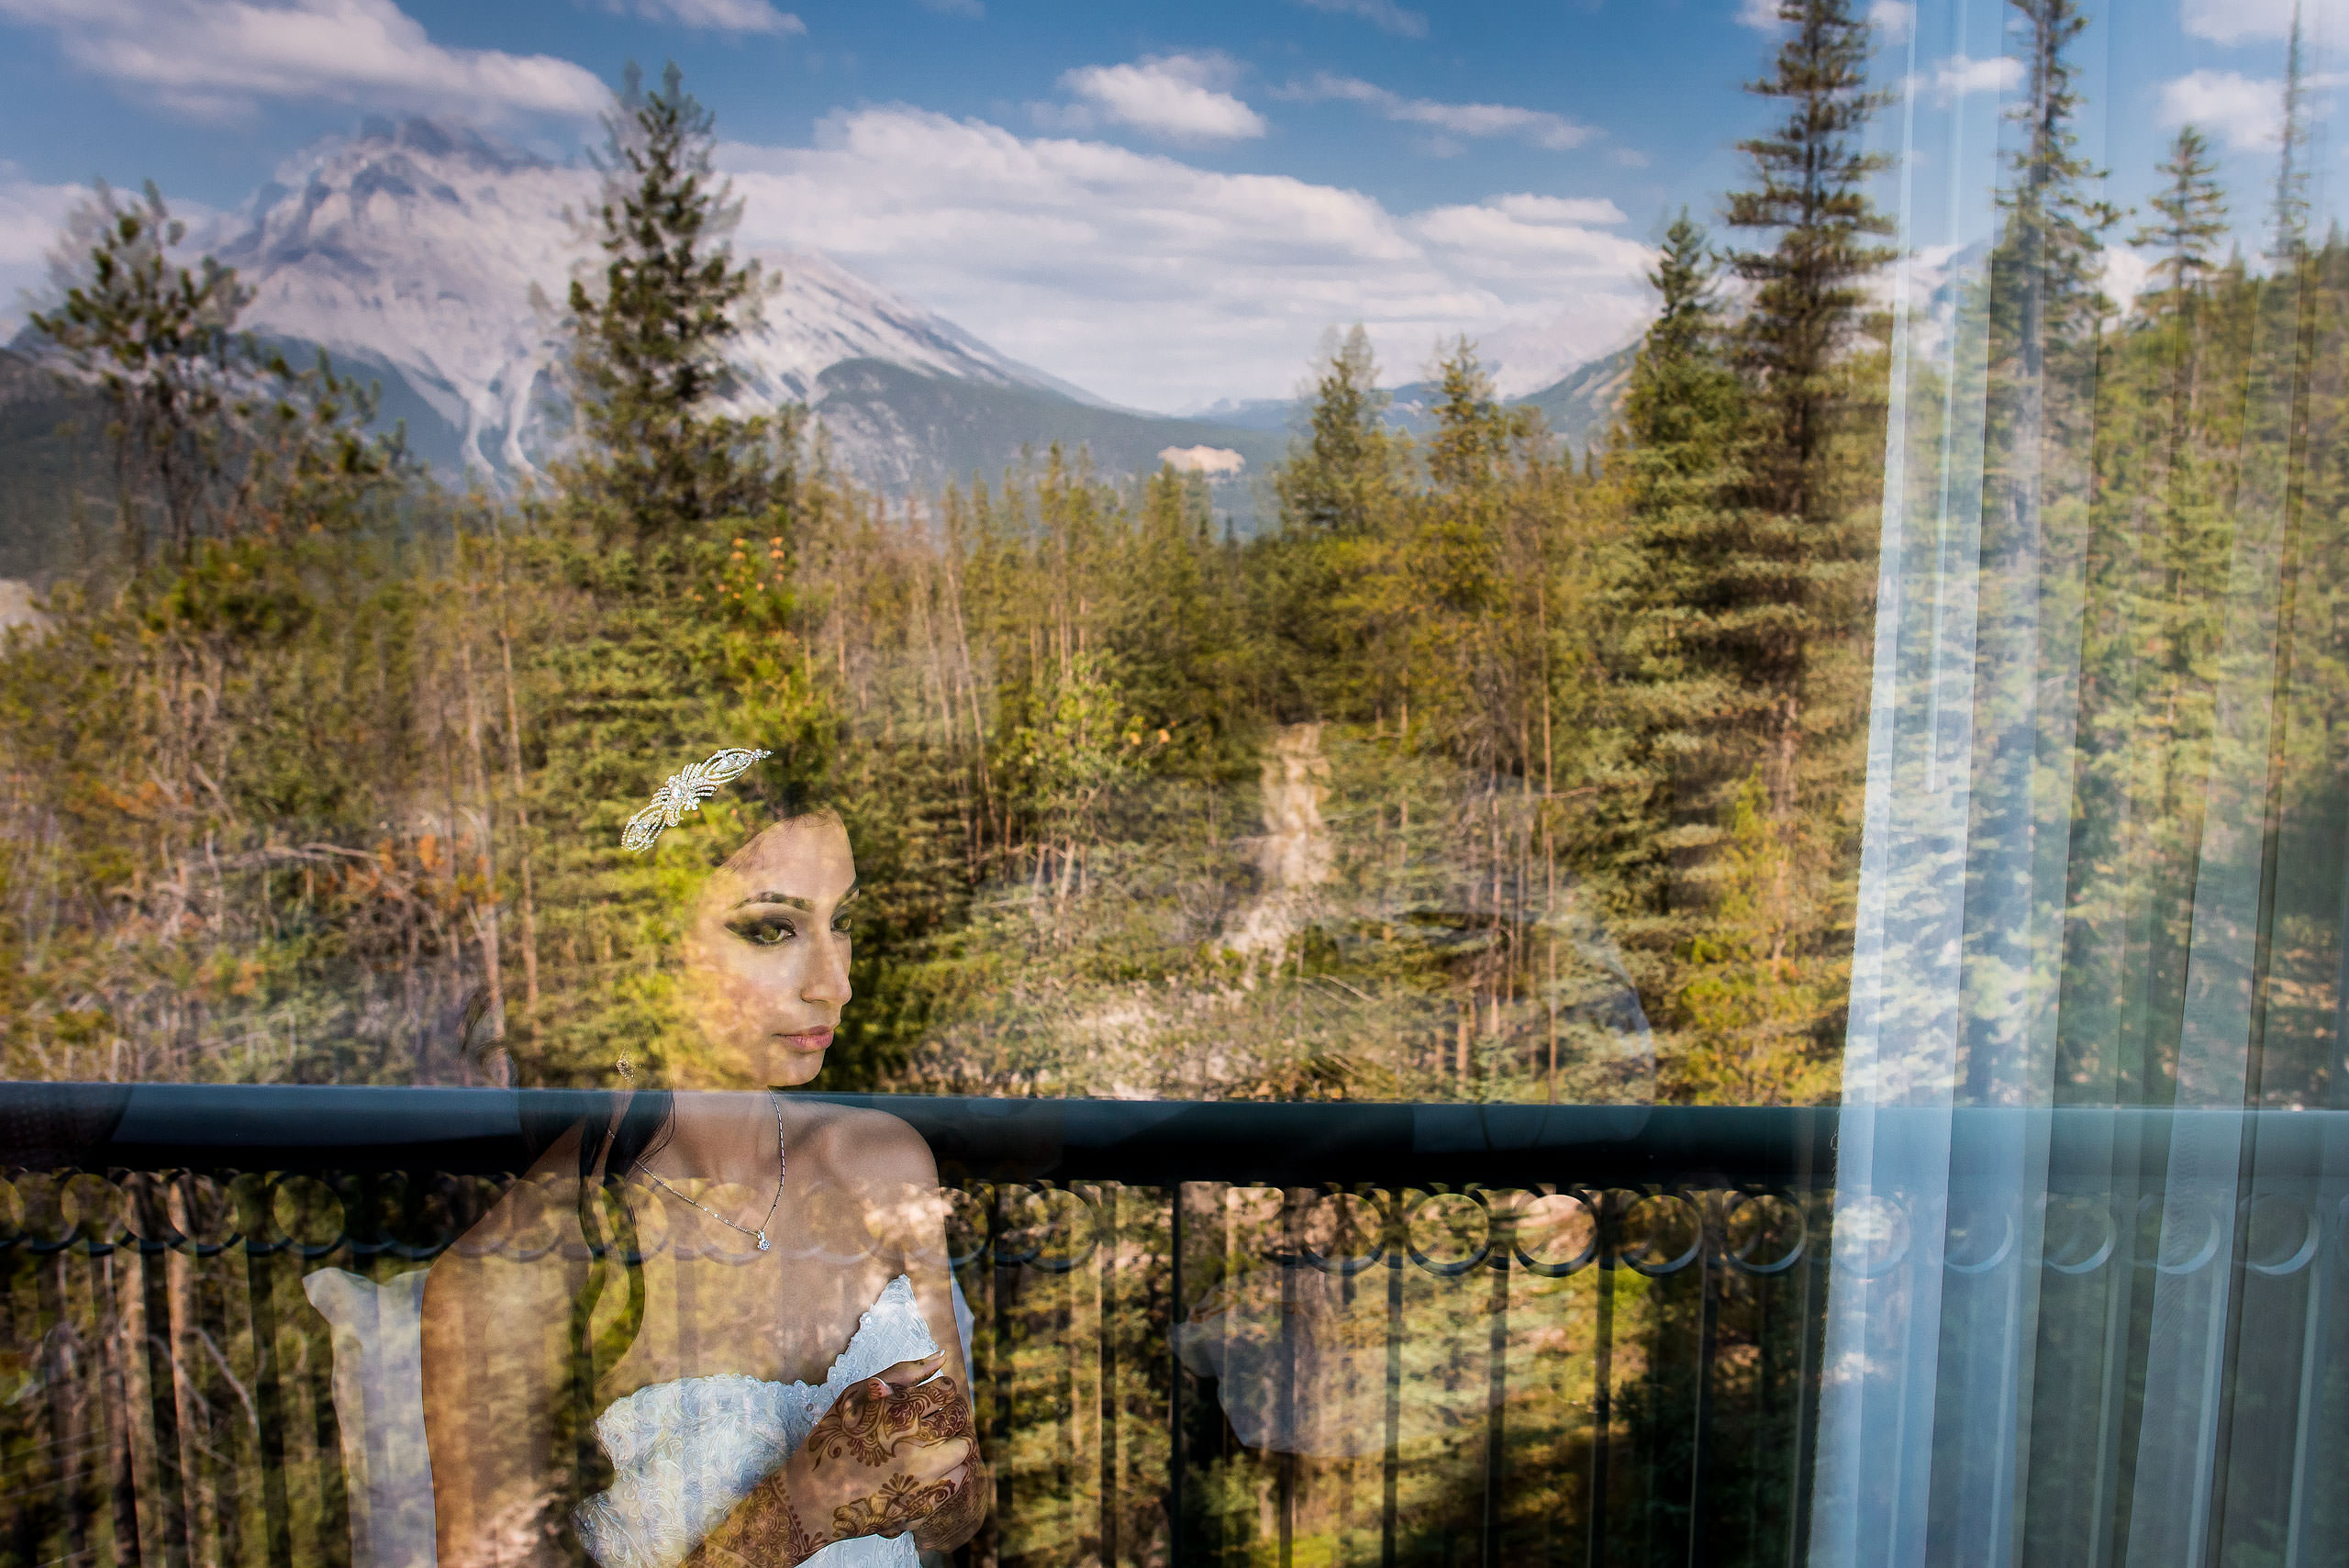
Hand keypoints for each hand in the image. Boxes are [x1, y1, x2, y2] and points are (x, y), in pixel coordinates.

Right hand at [790, 1358, 976, 1545]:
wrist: (813, 1499)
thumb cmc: (833, 1439)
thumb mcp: (857, 1396)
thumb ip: (902, 1374)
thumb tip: (941, 1356)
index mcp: (901, 1412)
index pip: (947, 1390)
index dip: (940, 1392)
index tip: (930, 1400)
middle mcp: (917, 1443)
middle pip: (959, 1417)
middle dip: (950, 1413)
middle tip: (934, 1420)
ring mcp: (923, 1477)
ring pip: (963, 1448)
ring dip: (953, 1441)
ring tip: (933, 1445)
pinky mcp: (924, 1503)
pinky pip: (957, 1478)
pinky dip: (950, 1470)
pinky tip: (929, 1468)